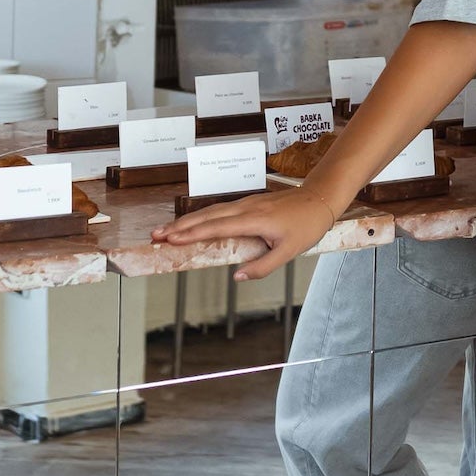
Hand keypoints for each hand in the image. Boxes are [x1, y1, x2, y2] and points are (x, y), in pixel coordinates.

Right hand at [151, 183, 342, 281]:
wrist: (319, 199)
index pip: (216, 228)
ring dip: (187, 221)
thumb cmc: (306, 225)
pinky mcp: (248, 203)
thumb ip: (263, 266)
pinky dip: (201, 217)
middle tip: (155, 235)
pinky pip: (219, 210)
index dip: (192, 234)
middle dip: (180, 226)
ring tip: (166, 230)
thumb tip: (237, 277)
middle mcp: (245, 209)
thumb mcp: (290, 252)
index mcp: (253, 220)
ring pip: (210, 211)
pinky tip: (192, 223)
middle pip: (206, 217)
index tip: (171, 239)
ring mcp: (245, 204)